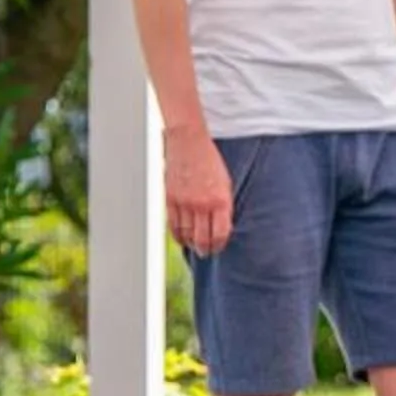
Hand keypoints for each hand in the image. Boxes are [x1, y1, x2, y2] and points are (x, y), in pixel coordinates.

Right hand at [166, 129, 231, 255]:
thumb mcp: (225, 183)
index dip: (219, 245)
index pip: (220, 234)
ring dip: (191, 244)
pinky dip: (178, 235)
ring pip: (186, 234)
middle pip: (202, 238)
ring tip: (195, 247)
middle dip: (205, 249)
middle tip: (206, 253)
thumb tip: (220, 227)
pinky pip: (173, 224)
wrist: (189, 142)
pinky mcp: (170, 198)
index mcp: (220, 200)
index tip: (219, 247)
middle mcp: (202, 204)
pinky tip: (182, 238)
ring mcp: (184, 202)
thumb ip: (223, 205)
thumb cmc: (210, 161)